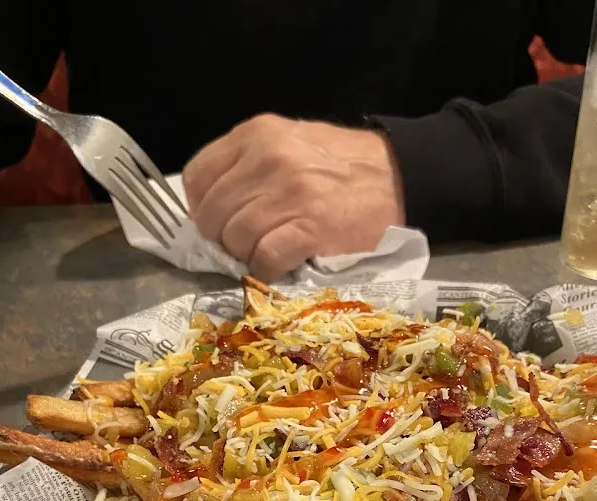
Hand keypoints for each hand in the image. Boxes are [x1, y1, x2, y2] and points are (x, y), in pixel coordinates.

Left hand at [183, 114, 404, 279]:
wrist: (399, 176)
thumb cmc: (340, 166)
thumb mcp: (287, 143)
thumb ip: (247, 167)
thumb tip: (210, 209)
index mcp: (256, 134)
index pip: (197, 177)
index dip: (201, 208)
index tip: (217, 223)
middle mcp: (268, 159)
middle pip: (213, 215)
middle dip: (223, 239)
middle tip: (245, 245)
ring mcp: (290, 194)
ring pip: (236, 239)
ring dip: (246, 257)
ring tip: (267, 254)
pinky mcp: (311, 227)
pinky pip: (265, 259)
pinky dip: (266, 271)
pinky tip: (279, 267)